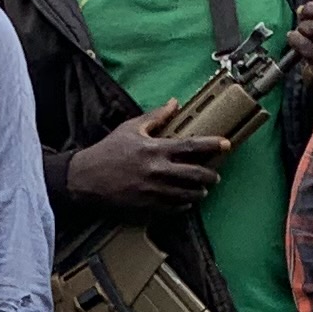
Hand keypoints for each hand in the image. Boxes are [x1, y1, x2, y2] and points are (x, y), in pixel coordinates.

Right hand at [62, 103, 231, 214]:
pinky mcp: (147, 205)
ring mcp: (153, 191)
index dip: (212, 145)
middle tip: (215, 176)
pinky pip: (173, 208)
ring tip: (203, 190)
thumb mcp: (130, 128)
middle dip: (210, 176)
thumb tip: (175, 103)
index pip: (191, 147)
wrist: (86, 178)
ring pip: (187, 194)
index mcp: (155, 149)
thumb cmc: (108, 151)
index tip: (226, 144)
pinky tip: (186, 201)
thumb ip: (156, 116)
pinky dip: (183, 205)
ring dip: (199, 192)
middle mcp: (157, 171)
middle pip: (195, 174)